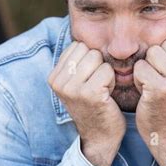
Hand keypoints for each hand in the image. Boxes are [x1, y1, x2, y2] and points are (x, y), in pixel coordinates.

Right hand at [48, 41, 125, 165]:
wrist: (100, 137)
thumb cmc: (94, 104)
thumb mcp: (77, 81)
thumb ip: (76, 60)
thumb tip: (84, 29)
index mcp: (53, 76)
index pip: (78, 46)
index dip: (89, 60)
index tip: (88, 81)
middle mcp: (59, 82)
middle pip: (88, 50)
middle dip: (98, 65)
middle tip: (96, 87)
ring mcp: (73, 89)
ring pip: (98, 58)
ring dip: (105, 73)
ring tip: (101, 91)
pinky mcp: (89, 94)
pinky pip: (107, 71)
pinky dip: (112, 82)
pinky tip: (106, 97)